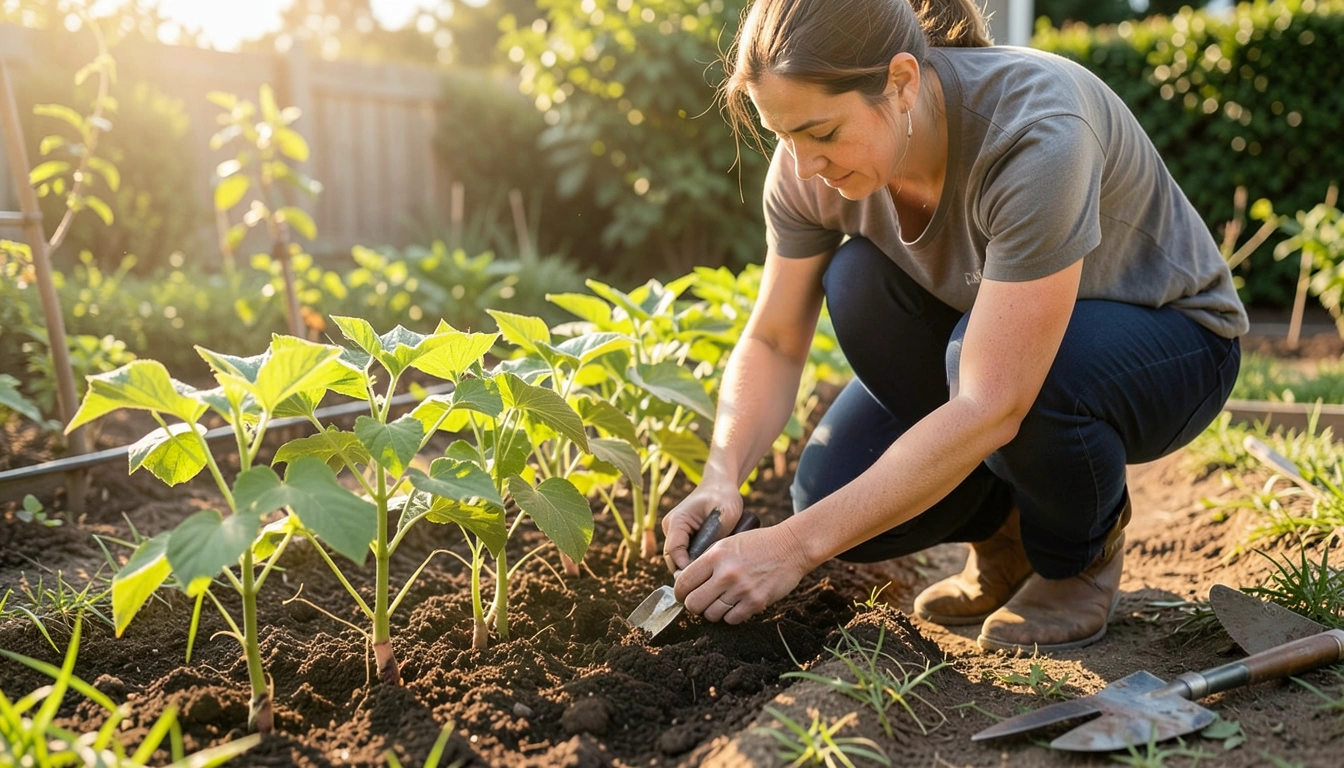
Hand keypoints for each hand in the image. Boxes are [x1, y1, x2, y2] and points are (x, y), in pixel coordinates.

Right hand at [662, 480, 743, 572]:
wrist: (720, 485)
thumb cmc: (724, 495)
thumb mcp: (726, 514)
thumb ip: (716, 537)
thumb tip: (707, 563)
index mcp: (676, 521)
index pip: (674, 552)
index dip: (687, 567)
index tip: (706, 575)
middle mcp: (670, 528)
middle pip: (673, 560)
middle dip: (690, 571)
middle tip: (712, 580)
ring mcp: (675, 533)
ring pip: (679, 559)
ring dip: (693, 567)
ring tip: (714, 572)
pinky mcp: (682, 537)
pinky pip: (686, 555)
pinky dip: (696, 561)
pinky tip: (711, 566)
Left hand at [672, 523, 812, 624]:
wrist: (790, 547)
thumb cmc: (757, 544)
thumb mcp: (727, 543)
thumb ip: (706, 561)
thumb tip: (684, 582)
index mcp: (715, 556)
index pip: (683, 583)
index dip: (679, 592)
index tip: (683, 594)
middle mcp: (726, 574)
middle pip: (694, 604)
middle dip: (693, 605)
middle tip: (700, 601)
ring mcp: (741, 589)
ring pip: (711, 615)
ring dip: (712, 611)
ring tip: (719, 602)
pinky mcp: (756, 602)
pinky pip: (731, 619)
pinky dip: (730, 616)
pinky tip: (734, 605)